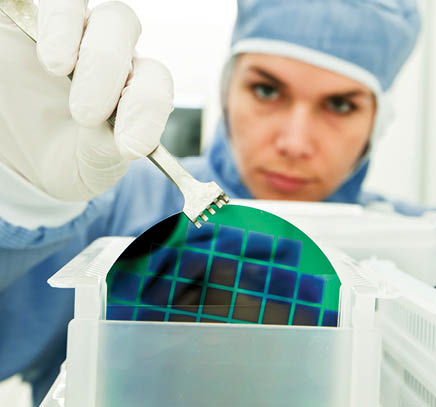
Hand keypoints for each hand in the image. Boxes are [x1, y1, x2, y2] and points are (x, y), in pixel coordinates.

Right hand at [0, 0, 172, 200]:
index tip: (130, 146)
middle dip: (107, 65)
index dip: (148, 106)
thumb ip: (108, 150)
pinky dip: (43, 17)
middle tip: (85, 114)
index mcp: (131, 85)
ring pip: (77, 4)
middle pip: (121, 24)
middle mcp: (104, 53)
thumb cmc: (70, 160)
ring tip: (55, 67)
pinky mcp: (22, 27)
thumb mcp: (91, 167)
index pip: (153, 78)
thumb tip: (130, 142)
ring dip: (70, 30)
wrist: (25, 160)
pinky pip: (29, 2)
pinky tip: (39, 45)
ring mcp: (64, 34)